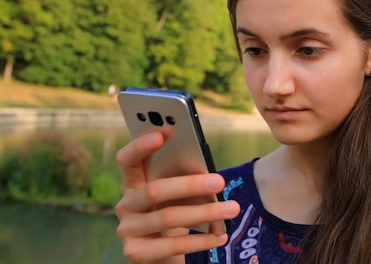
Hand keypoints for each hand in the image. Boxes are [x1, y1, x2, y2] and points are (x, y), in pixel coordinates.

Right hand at [115, 131, 239, 263]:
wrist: (163, 257)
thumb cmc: (175, 215)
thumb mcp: (178, 197)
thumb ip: (186, 182)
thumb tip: (212, 179)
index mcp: (133, 183)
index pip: (128, 161)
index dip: (141, 146)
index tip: (165, 132)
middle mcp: (126, 205)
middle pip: (154, 190)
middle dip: (190, 184)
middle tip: (219, 181)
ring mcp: (128, 231)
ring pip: (168, 217)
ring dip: (205, 213)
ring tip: (232, 209)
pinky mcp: (136, 254)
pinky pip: (172, 245)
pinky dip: (200, 240)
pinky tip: (219, 236)